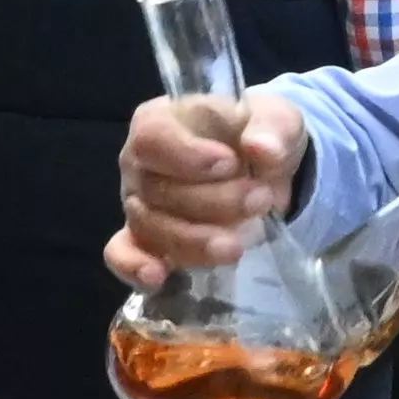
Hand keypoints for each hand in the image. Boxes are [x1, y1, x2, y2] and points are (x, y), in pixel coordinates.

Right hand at [108, 93, 308, 287]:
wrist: (263, 169)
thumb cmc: (257, 135)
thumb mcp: (276, 120)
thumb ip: (272, 129)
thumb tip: (262, 149)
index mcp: (160, 121)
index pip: (153, 138)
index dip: (187, 156)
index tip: (231, 164)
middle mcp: (139, 164)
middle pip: (157, 189)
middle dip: (212, 202)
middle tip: (260, 200)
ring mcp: (138, 204)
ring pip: (151, 228)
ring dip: (195, 242)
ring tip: (238, 246)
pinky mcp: (143, 239)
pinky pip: (122, 254)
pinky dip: (134, 268)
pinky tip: (158, 279)